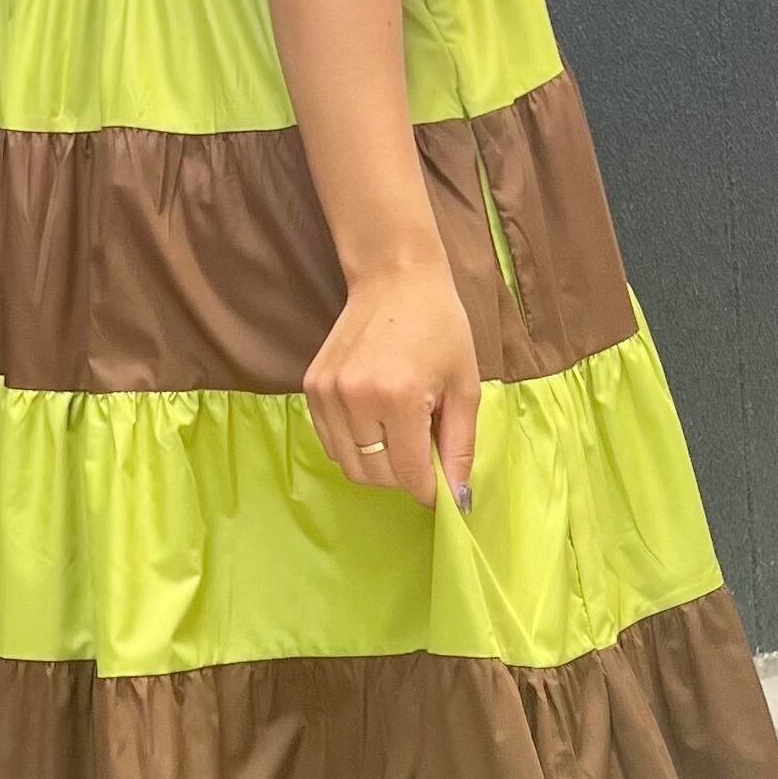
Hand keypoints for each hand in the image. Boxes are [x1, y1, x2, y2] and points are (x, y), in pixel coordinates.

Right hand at [304, 241, 478, 512]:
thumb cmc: (440, 327)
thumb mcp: (465, 386)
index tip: (441, 489)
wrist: (395, 278)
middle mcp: (356, 398)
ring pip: (349, 464)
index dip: (429, 490)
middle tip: (422, 455)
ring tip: (398, 437)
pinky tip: (374, 424)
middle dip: (404, 478)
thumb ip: (460, 446)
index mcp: (399, 397)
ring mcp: (328, 392)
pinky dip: (353, 447)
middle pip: (375, 475)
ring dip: (377, 466)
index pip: (409, 473)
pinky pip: (330, 442)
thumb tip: (458, 500)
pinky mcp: (312, 386)